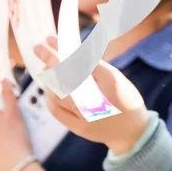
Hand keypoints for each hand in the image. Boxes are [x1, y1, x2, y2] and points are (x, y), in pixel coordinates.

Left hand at [37, 40, 148, 155]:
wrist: (132, 131)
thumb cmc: (123, 98)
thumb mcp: (114, 77)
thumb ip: (92, 66)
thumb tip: (68, 53)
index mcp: (110, 81)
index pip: (79, 60)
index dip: (61, 50)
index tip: (49, 40)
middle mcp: (98, 99)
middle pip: (65, 77)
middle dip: (49, 60)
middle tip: (39, 48)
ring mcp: (87, 116)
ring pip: (57, 94)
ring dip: (48, 78)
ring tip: (47, 68)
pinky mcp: (79, 128)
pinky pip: (57, 111)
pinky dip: (49, 98)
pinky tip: (48, 89)